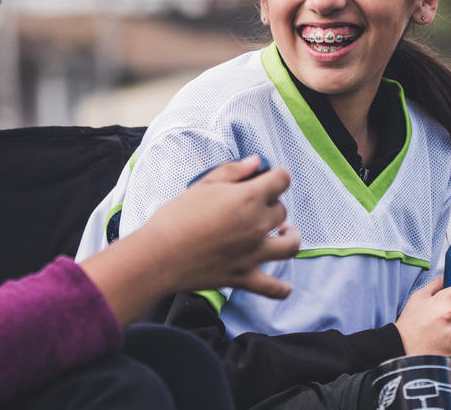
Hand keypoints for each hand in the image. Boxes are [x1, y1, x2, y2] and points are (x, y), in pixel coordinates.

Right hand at [79, 155, 299, 325]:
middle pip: (282, 211)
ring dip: (290, 236)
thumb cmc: (176, 217)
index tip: (268, 179)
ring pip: (290, 245)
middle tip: (255, 206)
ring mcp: (254, 254)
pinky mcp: (244, 277)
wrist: (160, 255)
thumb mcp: (202, 185)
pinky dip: (282, 288)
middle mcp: (258, 225)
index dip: (276, 176)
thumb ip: (233, 171)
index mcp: (249, 198)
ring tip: (283, 233)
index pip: (282, 180)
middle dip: (272, 205)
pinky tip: (285, 285)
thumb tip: (257, 162)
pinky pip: (273, 288)